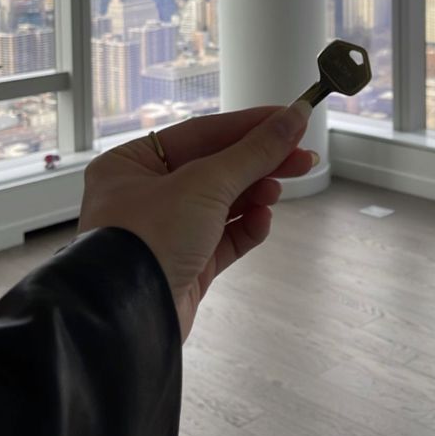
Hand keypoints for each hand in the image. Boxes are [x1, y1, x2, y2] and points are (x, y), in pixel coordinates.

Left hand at [77, 102, 313, 341]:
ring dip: (254, 195)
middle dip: (261, 162)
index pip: (202, 132)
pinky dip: (247, 227)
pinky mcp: (185, 265)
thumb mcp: (205, 183)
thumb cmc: (147, 239)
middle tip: (303, 158)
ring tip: (277, 192)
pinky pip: (224, 238)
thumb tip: (294, 117)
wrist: (130, 318)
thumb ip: (255, 151)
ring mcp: (166, 232)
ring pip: (223, 203)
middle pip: (217, 167)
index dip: (250, 125)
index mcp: (133, 163)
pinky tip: (263, 221)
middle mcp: (145, 194)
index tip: (291, 119)